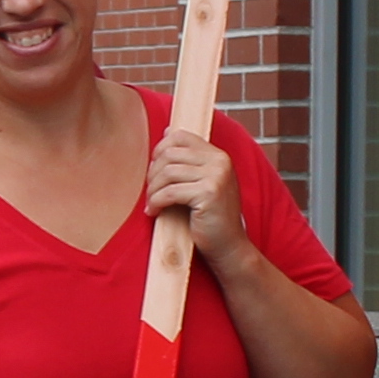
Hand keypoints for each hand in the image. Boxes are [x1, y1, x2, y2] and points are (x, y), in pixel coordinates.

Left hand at [141, 120, 243, 266]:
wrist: (228, 246)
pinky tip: (153, 212)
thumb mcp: (203, 182)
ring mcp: (216, 176)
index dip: (161, 149)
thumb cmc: (210, 217)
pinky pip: (170, 192)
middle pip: (170, 154)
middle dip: (153, 173)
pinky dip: (156, 202)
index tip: (154, 169)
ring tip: (151, 203)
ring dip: (153, 189)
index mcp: (218, 155)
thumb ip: (189, 160)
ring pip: (167, 172)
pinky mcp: (208, 193)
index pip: (180, 136)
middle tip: (150, 191)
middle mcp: (220, 161)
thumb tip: (167, 131)